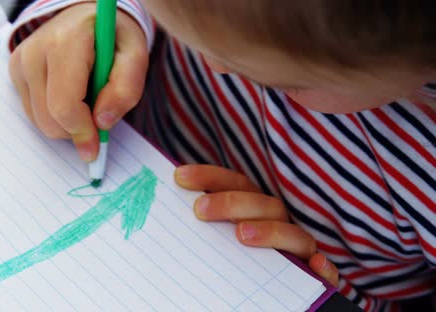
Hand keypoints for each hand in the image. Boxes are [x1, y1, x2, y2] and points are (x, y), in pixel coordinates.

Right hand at [9, 3, 148, 160]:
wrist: (87, 15)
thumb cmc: (113, 36)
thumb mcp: (135, 56)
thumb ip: (126, 89)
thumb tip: (102, 123)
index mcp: (66, 43)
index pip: (65, 105)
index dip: (82, 133)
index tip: (96, 147)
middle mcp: (35, 51)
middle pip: (49, 119)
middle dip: (76, 130)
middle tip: (98, 117)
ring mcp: (21, 61)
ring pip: (39, 121)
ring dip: (66, 122)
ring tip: (85, 98)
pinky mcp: (16, 71)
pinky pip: (33, 113)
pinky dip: (55, 114)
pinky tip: (70, 94)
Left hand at [175, 164, 338, 286]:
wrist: (275, 294)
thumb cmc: (237, 260)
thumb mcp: (217, 241)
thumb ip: (204, 226)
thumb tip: (168, 209)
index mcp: (254, 209)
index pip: (236, 184)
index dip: (210, 177)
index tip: (180, 177)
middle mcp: (278, 223)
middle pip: (262, 205)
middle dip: (231, 203)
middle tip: (200, 210)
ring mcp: (298, 248)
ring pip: (294, 235)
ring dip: (270, 231)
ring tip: (243, 235)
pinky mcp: (316, 273)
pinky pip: (325, 269)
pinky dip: (323, 267)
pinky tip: (315, 266)